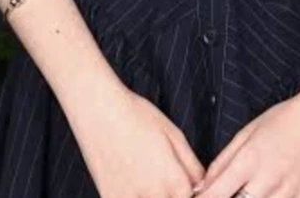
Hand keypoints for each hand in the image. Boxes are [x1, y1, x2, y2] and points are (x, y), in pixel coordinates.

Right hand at [70, 82, 206, 197]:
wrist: (99, 110)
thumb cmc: (137, 115)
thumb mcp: (174, 134)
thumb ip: (191, 165)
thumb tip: (200, 184)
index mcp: (173, 180)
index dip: (188, 188)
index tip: (180, 176)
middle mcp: (153, 195)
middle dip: (171, 191)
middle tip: (160, 170)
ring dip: (153, 193)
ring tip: (144, 171)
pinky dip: (134, 194)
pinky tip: (130, 177)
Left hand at [196, 93, 299, 197]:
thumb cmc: (285, 118)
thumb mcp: (248, 132)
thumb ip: (223, 160)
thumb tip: (202, 186)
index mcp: (248, 161)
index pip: (215, 195)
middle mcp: (266, 181)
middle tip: (223, 195)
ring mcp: (286, 193)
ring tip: (245, 195)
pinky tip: (264, 197)